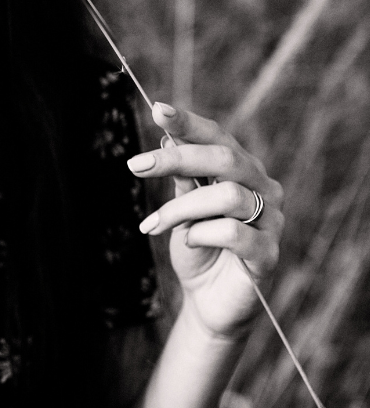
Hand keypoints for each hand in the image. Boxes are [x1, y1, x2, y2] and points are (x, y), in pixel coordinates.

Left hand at [127, 103, 283, 340]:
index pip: (218, 136)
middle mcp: (264, 188)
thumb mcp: (182, 205)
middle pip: (225, 159)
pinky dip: (201, 234)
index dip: (189, 122)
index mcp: (242, 170)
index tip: (158, 110)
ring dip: (180, 208)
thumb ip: (182, 174)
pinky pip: (234, 233)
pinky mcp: (269, 253)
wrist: (207, 297)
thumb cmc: (196, 243)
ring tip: (154, 224)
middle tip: (134, 165)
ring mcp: (272, 221)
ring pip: (226, 196)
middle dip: (175, 159)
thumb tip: (167, 133)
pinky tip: (189, 241)